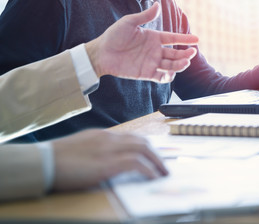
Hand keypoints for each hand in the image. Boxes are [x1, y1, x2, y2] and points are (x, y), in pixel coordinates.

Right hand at [52, 129, 167, 190]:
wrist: (42, 162)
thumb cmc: (56, 159)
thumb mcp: (80, 150)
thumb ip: (96, 151)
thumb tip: (107, 161)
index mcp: (102, 135)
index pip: (131, 138)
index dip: (146, 147)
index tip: (154, 156)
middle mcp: (108, 138)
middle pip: (142, 141)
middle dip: (156, 154)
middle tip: (163, 165)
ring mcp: (108, 149)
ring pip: (143, 149)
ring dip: (157, 161)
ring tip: (163, 173)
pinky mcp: (106, 163)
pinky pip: (136, 163)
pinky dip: (148, 169)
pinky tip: (153, 177)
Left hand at [86, 2, 198, 82]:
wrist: (102, 53)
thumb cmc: (113, 36)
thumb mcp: (129, 22)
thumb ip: (145, 16)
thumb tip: (158, 4)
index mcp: (153, 38)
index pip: (173, 38)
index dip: (185, 39)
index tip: (196, 39)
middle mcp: (155, 51)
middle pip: (175, 54)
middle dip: (185, 54)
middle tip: (191, 53)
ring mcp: (151, 63)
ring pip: (171, 66)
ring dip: (179, 65)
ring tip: (184, 63)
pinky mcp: (146, 74)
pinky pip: (160, 77)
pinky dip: (167, 77)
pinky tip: (170, 74)